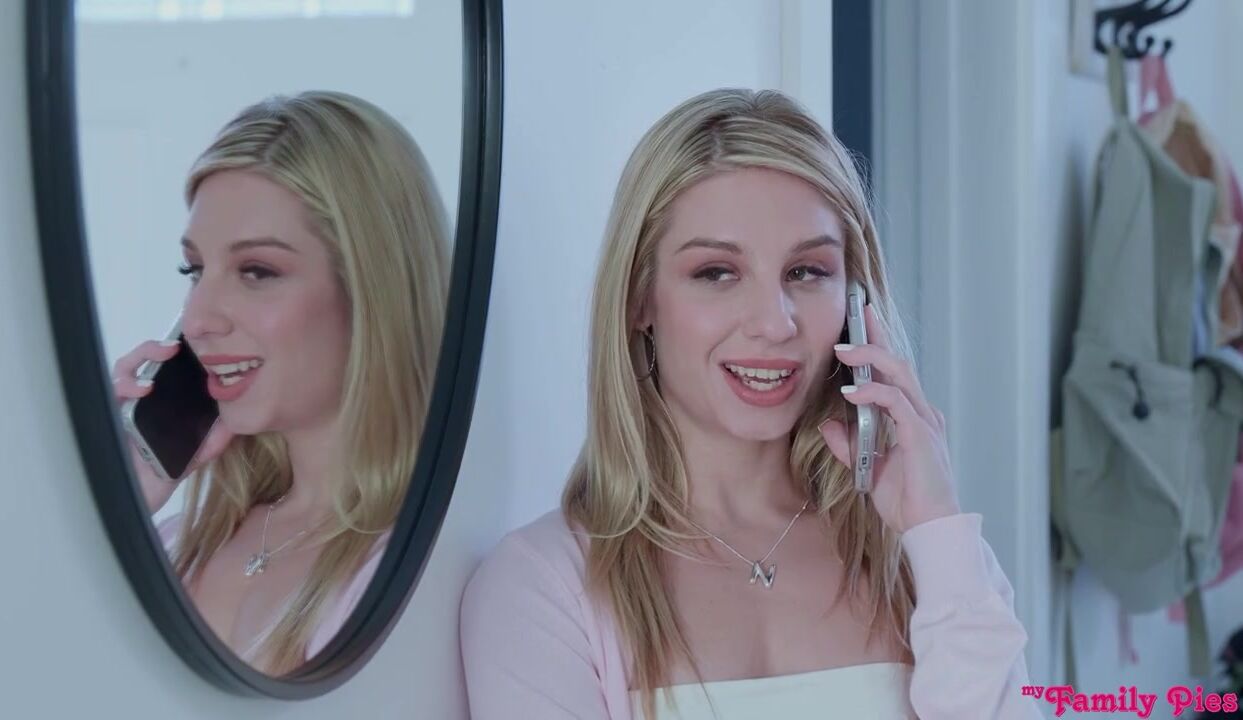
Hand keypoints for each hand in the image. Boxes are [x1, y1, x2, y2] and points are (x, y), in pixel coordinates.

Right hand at [113, 339, 234, 513]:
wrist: (147, 494)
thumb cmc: (170, 467)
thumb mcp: (200, 450)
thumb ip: (216, 436)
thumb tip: (235, 421)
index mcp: (162, 397)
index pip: (162, 363)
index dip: (171, 348)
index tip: (190, 341)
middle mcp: (140, 396)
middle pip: (138, 361)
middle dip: (151, 348)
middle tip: (171, 347)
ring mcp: (122, 406)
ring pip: (120, 373)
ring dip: (134, 369)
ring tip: (151, 379)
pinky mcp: (108, 419)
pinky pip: (108, 398)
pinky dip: (123, 390)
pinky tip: (139, 393)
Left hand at [818, 304, 959, 533]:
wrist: (929, 528)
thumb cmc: (906, 501)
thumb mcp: (867, 469)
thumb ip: (849, 445)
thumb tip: (828, 424)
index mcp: (912, 418)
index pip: (894, 373)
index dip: (879, 344)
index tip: (863, 320)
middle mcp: (921, 413)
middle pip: (899, 362)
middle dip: (877, 336)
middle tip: (856, 313)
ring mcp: (924, 421)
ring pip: (900, 374)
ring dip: (870, 357)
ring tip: (843, 349)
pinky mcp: (920, 434)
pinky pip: (895, 401)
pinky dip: (872, 392)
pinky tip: (851, 392)